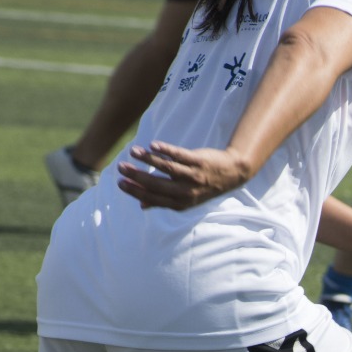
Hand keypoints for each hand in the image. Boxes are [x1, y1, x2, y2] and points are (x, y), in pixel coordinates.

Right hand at [116, 141, 254, 209]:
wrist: (231, 174)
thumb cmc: (203, 186)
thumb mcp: (186, 199)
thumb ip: (164, 201)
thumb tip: (142, 205)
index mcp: (181, 203)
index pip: (154, 198)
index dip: (136, 191)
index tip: (120, 183)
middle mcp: (187, 192)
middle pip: (158, 184)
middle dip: (137, 176)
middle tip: (120, 167)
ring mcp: (194, 176)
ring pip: (167, 168)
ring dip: (148, 160)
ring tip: (133, 152)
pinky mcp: (199, 161)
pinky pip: (180, 156)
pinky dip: (166, 151)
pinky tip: (153, 146)